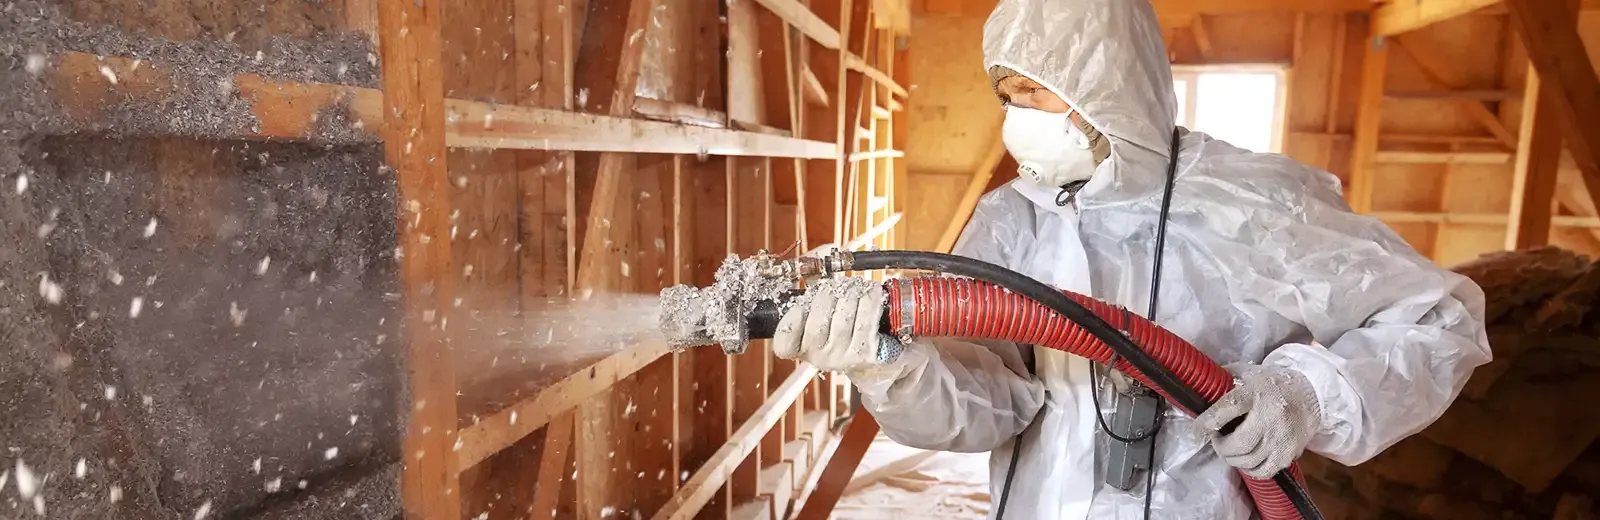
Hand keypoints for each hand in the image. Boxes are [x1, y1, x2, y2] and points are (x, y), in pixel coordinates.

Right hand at [772, 277, 895, 373]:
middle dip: (828, 295)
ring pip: (843, 318)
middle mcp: (820, 357)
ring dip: (850, 294)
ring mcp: (843, 357)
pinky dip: (870, 300)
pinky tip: (871, 291)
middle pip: (817, 323)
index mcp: (800, 349)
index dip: (792, 320)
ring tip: (855, 286)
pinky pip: (867, 320)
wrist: (871, 359)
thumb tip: (817, 256)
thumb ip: (812, 285)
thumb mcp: (819, 312)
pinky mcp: (866, 353)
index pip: (784, 343)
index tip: (803, 303)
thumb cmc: (840, 329)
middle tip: (837, 286)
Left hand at [1193, 364, 1321, 478]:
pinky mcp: (1291, 452)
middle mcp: (1270, 416)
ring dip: (1233, 459)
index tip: (1196, 430)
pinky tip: (1247, 459)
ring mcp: (1283, 437)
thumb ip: (1223, 379)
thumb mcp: (1248, 372)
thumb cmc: (1273, 383)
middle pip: (1238, 444)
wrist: (1311, 392)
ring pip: (1249, 461)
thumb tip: (1197, 389)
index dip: (1207, 422)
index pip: (1227, 408)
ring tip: (1230, 450)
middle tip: (1217, 441)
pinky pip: (1264, 471)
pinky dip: (1250, 469)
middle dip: (1221, 447)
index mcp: (1256, 392)